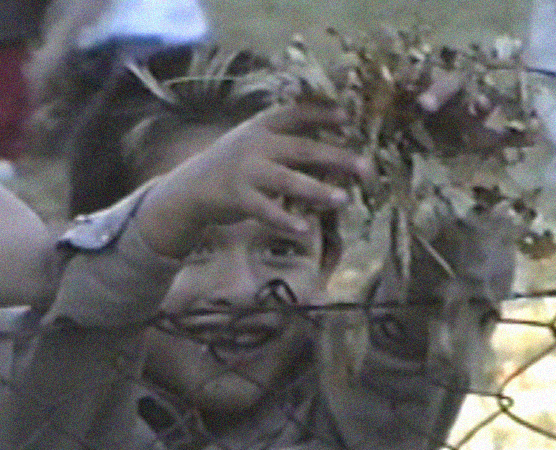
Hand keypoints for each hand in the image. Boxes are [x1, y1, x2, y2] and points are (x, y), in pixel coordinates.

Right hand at [137, 101, 367, 257]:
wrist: (189, 189)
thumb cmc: (233, 166)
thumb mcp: (255, 144)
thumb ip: (288, 143)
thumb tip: (335, 147)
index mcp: (262, 127)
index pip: (297, 114)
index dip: (323, 115)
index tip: (348, 119)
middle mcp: (255, 145)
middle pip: (302, 149)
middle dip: (336, 158)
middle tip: (366, 168)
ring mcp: (245, 171)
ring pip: (288, 180)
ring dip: (318, 190)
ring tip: (344, 199)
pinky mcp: (237, 198)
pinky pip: (265, 210)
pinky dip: (285, 220)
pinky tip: (305, 229)